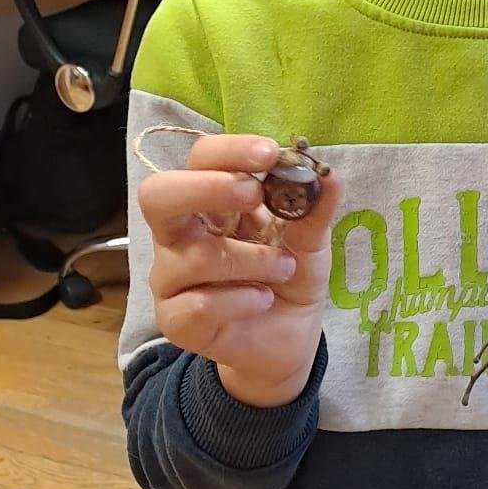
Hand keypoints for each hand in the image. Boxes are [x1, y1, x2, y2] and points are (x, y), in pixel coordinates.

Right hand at [140, 134, 340, 408]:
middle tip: (253, 195)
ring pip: (195, 256)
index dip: (229, 151)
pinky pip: (199, 304)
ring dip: (252, 260)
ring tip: (283, 268)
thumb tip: (329, 174)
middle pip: (158, 195)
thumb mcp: (310, 240)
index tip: (269, 154)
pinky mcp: (174, 321)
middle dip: (208, 189)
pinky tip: (262, 300)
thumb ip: (315, 209)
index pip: (201, 160)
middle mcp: (179, 234)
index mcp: (209, 202)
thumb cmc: (287, 276)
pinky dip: (242, 299)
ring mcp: (171, 278)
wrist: (287, 337)